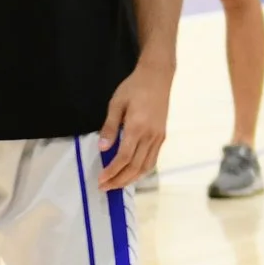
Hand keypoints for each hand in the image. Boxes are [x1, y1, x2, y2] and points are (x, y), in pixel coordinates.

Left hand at [99, 61, 171, 189]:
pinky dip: (142, 170)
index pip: (124, 157)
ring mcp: (158, 137)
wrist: (157, 77)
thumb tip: (102, 148)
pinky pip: (153, 159)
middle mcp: (150, 136)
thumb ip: (109, 127)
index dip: (112, 171)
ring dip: (131, 179)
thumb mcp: (116, 104)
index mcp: (137, 127)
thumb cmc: (134, 87)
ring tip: (117, 184)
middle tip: (105, 187)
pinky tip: (133, 173)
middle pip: (135, 167)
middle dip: (119, 180)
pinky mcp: (162, 136)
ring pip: (146, 166)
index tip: (100, 180)